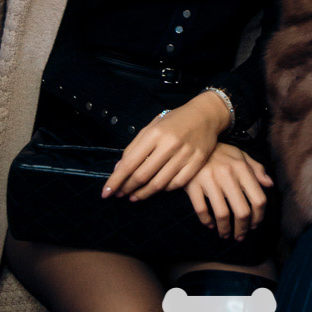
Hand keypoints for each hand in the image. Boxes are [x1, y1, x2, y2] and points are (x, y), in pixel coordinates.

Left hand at [101, 90, 228, 199]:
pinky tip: (157, 189)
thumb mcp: (151, 127)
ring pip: (160, 183)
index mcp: (155, 134)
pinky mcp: (197, 162)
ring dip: (143, 193)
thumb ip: (134, 147)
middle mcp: (170, 144)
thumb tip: (118, 170)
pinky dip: (164, 189)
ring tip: (134, 196)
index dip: (116, 180)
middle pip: (143, 175)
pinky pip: (177, 184)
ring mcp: (185, 155)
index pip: (130, 162)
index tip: (106, 192)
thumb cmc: (174, 121)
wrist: (205, 115)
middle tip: (119, 194)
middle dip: (127, 188)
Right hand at [183, 143, 272, 240]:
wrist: (192, 142)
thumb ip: (257, 169)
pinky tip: (210, 225)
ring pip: (222, 214)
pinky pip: (201, 209)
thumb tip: (269, 184)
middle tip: (240, 236)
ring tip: (226, 235)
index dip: (259, 217)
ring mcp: (209, 180)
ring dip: (225, 230)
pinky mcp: (192, 185)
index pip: (258, 199)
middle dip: (243, 229)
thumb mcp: (241, 155)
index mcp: (242, 168)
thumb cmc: (220, 152)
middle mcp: (227, 175)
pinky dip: (207, 221)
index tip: (255, 225)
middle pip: (242, 211)